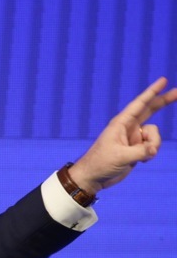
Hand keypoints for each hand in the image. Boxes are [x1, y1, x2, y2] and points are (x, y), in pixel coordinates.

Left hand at [70, 77, 176, 194]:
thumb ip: (140, 152)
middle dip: (163, 101)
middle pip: (150, 110)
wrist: (93, 178)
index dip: (151, 92)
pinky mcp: (137, 148)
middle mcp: (128, 128)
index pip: (139, 104)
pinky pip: (153, 146)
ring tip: (143, 156)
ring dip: (154, 145)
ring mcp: (134, 138)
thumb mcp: (121, 157)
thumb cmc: (100, 164)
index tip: (163, 80)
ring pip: (154, 135)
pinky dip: (151, 152)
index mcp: (120, 123)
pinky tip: (141, 161)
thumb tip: (154, 149)